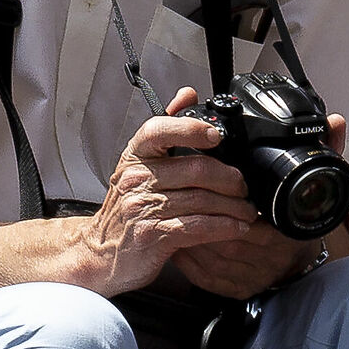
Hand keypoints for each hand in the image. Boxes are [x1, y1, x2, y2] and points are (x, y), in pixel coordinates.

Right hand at [71, 89, 255, 295]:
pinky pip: (198, 227)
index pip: (159, 130)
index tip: (215, 136)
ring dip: (233, 206)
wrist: (100, 253)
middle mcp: (136, 178)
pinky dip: (224, 227)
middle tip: (244, 187)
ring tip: (248, 210)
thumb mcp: (141, 166)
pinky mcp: (152, 235)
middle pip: (195, 169)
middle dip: (230, 179)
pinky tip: (237, 227)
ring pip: (202, 200)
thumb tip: (187, 95)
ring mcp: (142, 207)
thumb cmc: (127, 209)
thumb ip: (167, 129)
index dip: (190, 129)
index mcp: (136, 156)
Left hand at [170, 114, 348, 295]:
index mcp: (283, 233)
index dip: (222, 202)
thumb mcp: (312, 188)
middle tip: (180, 194)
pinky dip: (186, 257)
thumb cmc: (298, 227)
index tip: (208, 186)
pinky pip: (201, 275)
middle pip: (220, 234)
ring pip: (207, 254)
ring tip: (174, 212)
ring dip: (186, 233)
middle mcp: (265, 259)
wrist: (300, 267)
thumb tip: (336, 121)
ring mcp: (248, 277)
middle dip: (198, 214)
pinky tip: (177, 239)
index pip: (246, 218)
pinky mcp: (233, 290)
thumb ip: (326, 152)